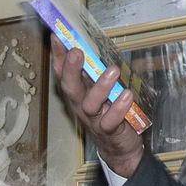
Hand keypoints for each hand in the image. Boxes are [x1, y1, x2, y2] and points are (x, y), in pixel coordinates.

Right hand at [51, 34, 143, 176]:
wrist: (120, 148)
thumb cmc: (110, 113)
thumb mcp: (101, 92)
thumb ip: (96, 75)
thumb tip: (94, 47)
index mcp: (79, 93)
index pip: (63, 73)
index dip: (59, 56)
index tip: (58, 37)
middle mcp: (81, 106)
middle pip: (70, 88)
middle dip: (71, 69)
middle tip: (77, 51)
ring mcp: (94, 119)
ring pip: (90, 104)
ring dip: (101, 86)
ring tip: (113, 70)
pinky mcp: (110, 131)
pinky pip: (111, 120)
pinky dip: (119, 107)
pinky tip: (128, 95)